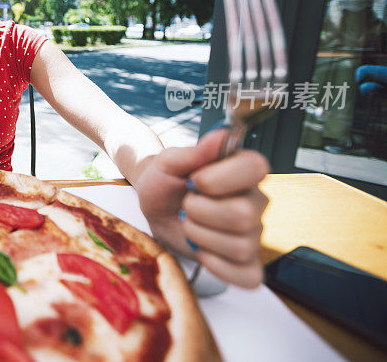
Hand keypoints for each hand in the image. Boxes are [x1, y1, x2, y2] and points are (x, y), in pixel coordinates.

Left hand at [134, 127, 269, 287]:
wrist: (155, 204)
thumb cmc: (165, 179)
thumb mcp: (168, 161)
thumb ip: (194, 151)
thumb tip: (222, 135)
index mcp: (243, 170)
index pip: (256, 168)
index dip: (219, 178)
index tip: (195, 180)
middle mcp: (255, 201)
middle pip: (242, 215)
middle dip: (200, 212)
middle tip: (186, 205)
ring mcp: (252, 233)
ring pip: (239, 245)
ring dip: (200, 236)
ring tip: (190, 224)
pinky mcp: (244, 261)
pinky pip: (247, 275)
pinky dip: (217, 266)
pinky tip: (201, 251)